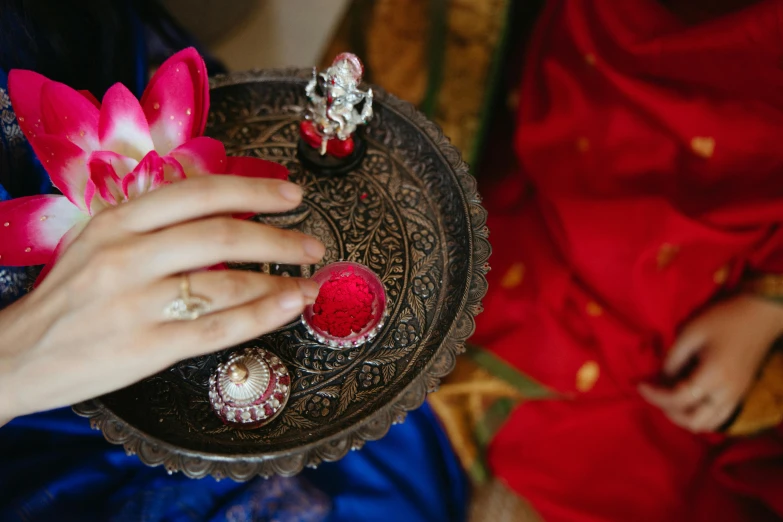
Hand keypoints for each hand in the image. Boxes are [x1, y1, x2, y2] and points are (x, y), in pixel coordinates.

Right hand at [0, 175, 323, 421]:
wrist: (17, 356)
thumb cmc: (68, 296)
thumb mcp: (97, 239)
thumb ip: (152, 220)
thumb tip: (220, 202)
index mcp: (117, 221)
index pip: (199, 193)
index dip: (254, 190)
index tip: (291, 195)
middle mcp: (127, 256)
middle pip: (221, 235)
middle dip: (278, 238)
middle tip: (312, 244)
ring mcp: (137, 304)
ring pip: (227, 283)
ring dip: (280, 280)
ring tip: (308, 282)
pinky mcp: (148, 348)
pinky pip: (220, 329)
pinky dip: (264, 314)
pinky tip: (290, 305)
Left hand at [639, 295, 782, 432]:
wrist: (759, 317)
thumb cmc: (723, 320)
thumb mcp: (690, 333)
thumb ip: (672, 359)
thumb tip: (660, 379)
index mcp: (714, 376)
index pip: (678, 399)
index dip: (654, 395)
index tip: (639, 385)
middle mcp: (726, 394)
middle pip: (693, 421)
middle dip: (668, 411)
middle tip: (655, 393)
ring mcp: (736, 398)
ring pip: (706, 425)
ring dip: (683, 417)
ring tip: (668, 398)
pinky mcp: (740, 396)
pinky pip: (717, 419)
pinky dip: (699, 416)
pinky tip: (687, 401)